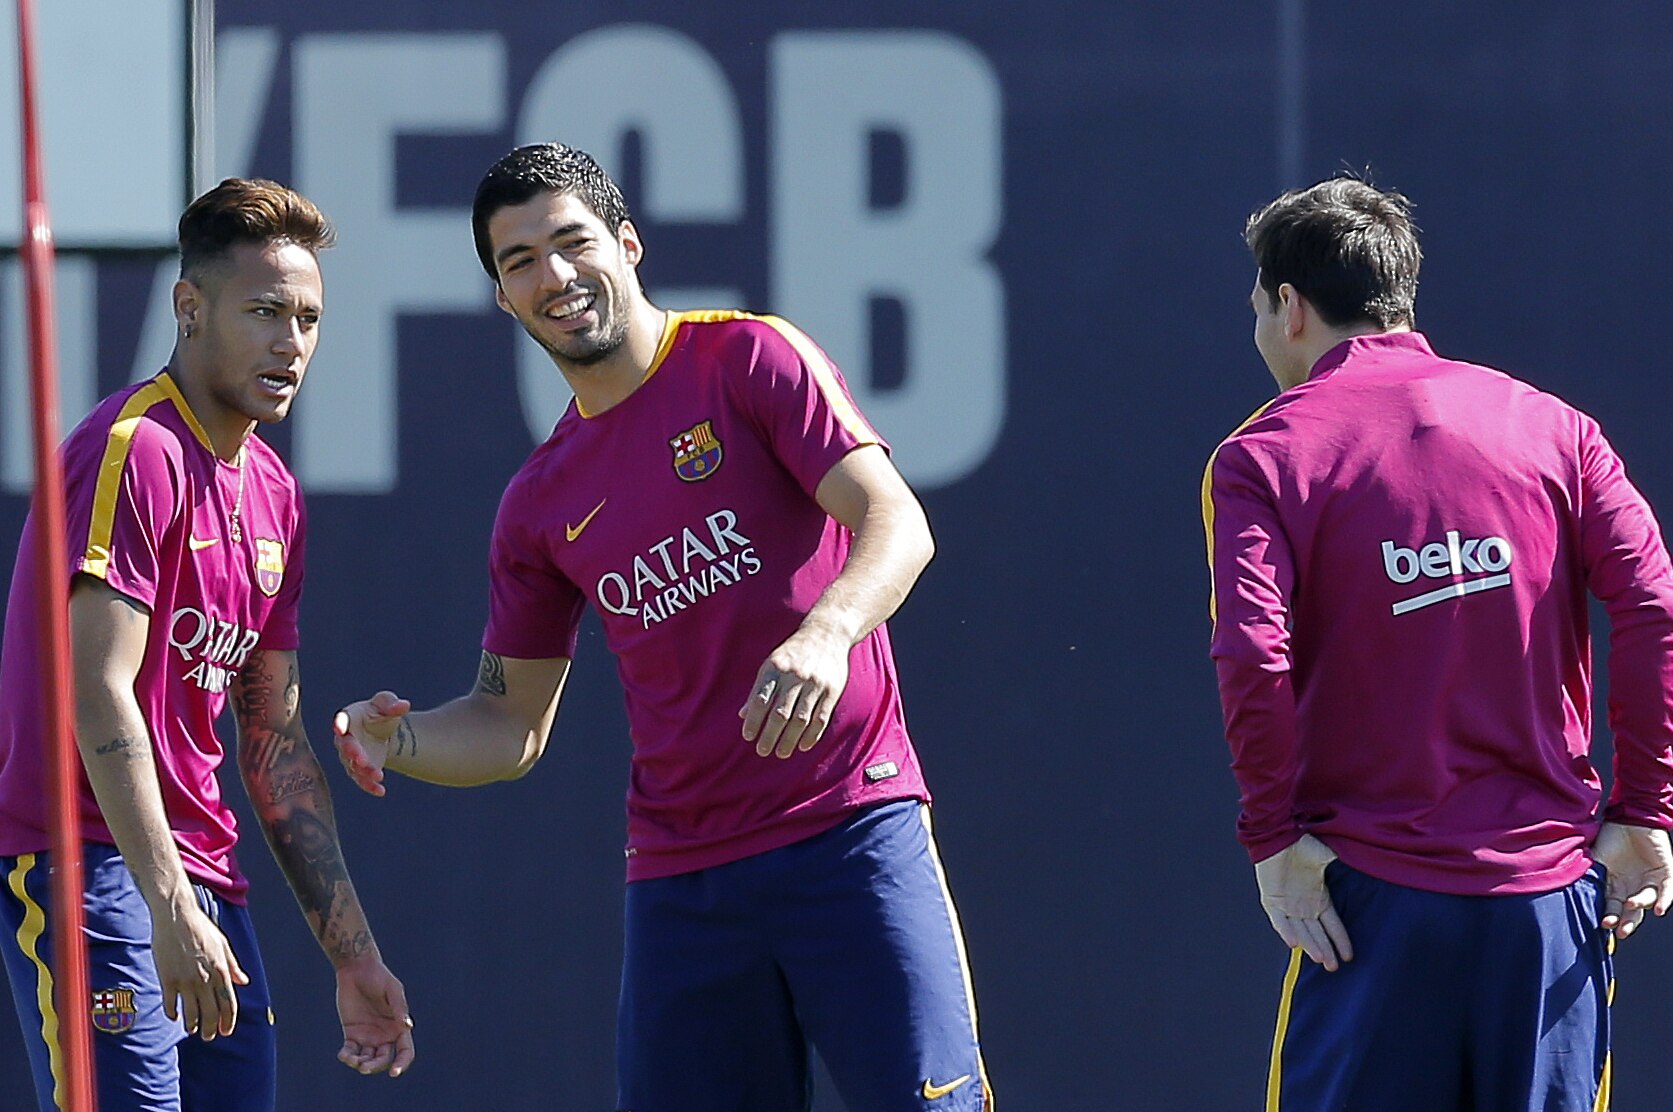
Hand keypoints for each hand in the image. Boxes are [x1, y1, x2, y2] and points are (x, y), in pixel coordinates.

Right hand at [149, 896, 249, 1039]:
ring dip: (193, 1025)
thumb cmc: (201, 928)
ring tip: (192, 1030)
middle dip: (211, 1029)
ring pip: (191, 1013)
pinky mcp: (168, 979)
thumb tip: (244, 982)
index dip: (228, 1021)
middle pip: (211, 1013)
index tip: (226, 1031)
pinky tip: (174, 1017)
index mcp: (222, 970)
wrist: (177, 917)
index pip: (229, 1004)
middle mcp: (205, 979)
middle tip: (209, 1037)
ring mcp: (186, 980)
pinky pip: (171, 1004)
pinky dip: (173, 1014)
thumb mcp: (223, 945)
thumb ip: (233, 966)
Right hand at [332, 691, 410, 796]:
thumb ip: (393, 705)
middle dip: (352, 753)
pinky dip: (370, 786)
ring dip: (364, 772)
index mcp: (349, 718)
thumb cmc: (380, 711)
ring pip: (353, 766)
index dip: (340, 724)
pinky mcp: (359, 770)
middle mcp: (345, 738)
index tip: (339, 728)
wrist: (383, 730)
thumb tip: (404, 705)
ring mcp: (350, 757)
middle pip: (345, 746)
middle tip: (361, 759)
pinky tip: (381, 791)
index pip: (342, 720)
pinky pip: (362, 780)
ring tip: (378, 775)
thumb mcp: (387, 703)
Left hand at [335, 956, 414, 1077]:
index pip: (405, 1051)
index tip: (394, 1072)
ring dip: (359, 1064)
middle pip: (383, 1060)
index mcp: (398, 1027)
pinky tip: (343, 1054)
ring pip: (366, 1059)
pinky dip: (347, 1056)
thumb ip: (399, 1007)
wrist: (356, 969)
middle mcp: (385, 1035)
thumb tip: (408, 1026)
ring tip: (350, 1059)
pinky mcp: (352, 1033)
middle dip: (375, 1067)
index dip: (402, 1063)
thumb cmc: (379, 976)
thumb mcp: (392, 989)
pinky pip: (351, 1051)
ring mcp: (368, 1036)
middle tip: (363, 1067)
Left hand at [739, 624, 850, 758]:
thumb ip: (758, 689)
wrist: (827, 633)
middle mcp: (794, 676)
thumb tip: (743, 714)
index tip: (748, 737)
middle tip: (762, 751)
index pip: (761, 700)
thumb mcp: (771, 663)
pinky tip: (802, 746)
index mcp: (775, 668)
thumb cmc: (794, 652)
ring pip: (800, 719)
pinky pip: (820, 718)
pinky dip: (811, 735)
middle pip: (779, 714)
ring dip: (789, 740)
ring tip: (781, 753)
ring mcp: (815, 684)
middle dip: (769, 736)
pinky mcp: (832, 691)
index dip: (753, 721)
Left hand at [1254, 834, 1352, 971]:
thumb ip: (1342, 866)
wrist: (1278, 837)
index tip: (1349, 955)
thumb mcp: (1327, 857)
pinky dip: (1286, 931)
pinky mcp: (1272, 901)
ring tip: (1321, 960)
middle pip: (1317, 933)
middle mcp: (1304, 906)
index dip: (1340, 940)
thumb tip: (1369, 865)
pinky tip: (1294, 943)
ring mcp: (1287, 905)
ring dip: (1310, 945)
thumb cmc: (1302, 846)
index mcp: (1318, 898)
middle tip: (1334, 967)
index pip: (1332, 924)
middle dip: (1326, 950)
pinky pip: (1279, 921)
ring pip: (1301, 931)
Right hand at [1593, 821, 1672, 940]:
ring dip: (1639, 906)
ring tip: (1630, 904)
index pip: (1613, 908)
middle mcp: (1632, 887)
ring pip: (1647, 902)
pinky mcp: (1665, 874)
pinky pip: (1667, 892)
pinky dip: (1663, 901)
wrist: (1630, 816)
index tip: (1603, 926)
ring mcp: (1649, 881)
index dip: (1609, 918)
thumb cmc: (1611, 835)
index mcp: (1615, 886)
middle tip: (1621, 931)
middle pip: (1631, 912)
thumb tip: (1574, 891)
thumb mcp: (1596, 859)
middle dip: (1626, 923)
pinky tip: (1658, 910)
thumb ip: (1589, 875)